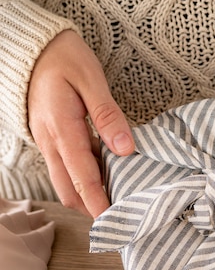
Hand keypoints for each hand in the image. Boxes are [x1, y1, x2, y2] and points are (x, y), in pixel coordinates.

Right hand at [28, 30, 134, 217]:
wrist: (34, 49)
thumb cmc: (65, 59)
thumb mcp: (91, 80)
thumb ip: (108, 115)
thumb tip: (126, 149)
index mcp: (61, 128)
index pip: (82, 176)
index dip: (98, 201)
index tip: (114, 221)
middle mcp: (51, 141)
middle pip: (70, 189)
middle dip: (92, 208)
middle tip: (121, 219)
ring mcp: (49, 142)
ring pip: (66, 182)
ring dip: (88, 196)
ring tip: (118, 202)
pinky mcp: (52, 140)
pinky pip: (67, 168)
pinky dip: (85, 179)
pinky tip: (109, 177)